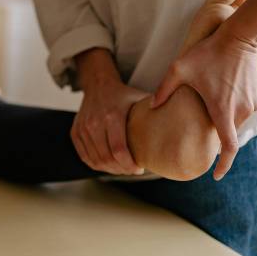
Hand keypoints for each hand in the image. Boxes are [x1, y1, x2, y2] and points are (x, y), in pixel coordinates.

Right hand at [72, 59, 148, 174]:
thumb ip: (158, 110)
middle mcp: (94, 123)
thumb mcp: (140, 99)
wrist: (98, 85)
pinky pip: (85, 157)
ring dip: (110, 169)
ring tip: (123, 168)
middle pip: (106, 158)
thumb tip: (181, 124)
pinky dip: (97, 165)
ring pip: (95, 160)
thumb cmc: (123, 95)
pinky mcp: (75, 133)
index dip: (129, 165)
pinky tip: (109, 165)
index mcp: (112, 116)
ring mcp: (82, 128)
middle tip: (133, 170)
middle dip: (121, 169)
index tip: (139, 168)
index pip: (118, 150)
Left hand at [151, 27, 256, 180]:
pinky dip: (231, 112)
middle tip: (198, 131)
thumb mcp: (179, 68)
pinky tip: (219, 98)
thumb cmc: (209, 52)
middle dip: (215, 137)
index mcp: (222, 110)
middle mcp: (240, 111)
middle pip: (228, 134)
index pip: (229, 148)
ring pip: (235, 123)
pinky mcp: (256, 97)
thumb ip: (164, 89)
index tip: (216, 176)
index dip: (224, 165)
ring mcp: (251, 105)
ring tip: (208, 109)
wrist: (240, 35)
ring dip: (223, 122)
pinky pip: (242, 112)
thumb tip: (152, 106)